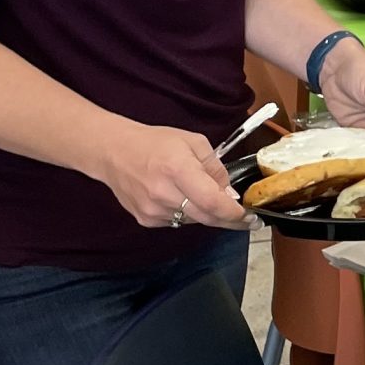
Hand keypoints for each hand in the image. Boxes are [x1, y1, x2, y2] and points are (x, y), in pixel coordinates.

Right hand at [93, 121, 246, 229]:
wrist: (113, 152)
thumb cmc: (156, 142)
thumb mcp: (193, 142)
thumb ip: (215, 168)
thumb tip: (229, 193)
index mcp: (178, 169)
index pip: (212, 201)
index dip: (234, 213)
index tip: (250, 217)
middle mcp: (164, 194)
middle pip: (206, 217)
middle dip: (230, 220)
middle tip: (247, 221)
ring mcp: (152, 210)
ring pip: (193, 221)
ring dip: (208, 215)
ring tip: (211, 201)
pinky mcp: (145, 220)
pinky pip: (177, 222)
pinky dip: (188, 214)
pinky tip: (183, 199)